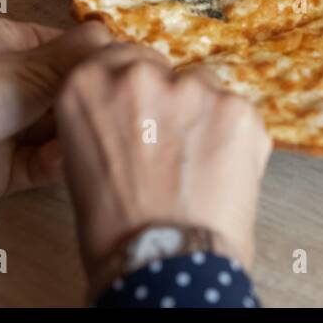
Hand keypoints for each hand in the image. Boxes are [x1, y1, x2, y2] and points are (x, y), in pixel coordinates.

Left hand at [0, 17, 112, 214]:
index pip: (63, 45)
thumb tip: (118, 38)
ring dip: (72, 132)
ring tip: (93, 135)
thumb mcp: (31, 65)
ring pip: (56, 128)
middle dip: (85, 101)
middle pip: (62, 90)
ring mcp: (3, 125)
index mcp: (5, 43)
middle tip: (116, 108)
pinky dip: (56, 161)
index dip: (93, 58)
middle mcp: (5, 81)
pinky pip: (42, 161)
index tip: (126, 71)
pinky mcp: (4, 166)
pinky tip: (65, 158)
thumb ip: (79, 53)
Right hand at [54, 43, 272, 280]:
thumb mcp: (83, 160)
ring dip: (205, 117)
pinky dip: (236, 139)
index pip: (117, 57)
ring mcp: (194, 89)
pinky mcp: (239, 108)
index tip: (143, 108)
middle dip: (170, 102)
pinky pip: (239, 113)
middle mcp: (140, 76)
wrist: (164, 264)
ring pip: (205, 89)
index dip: (134, 86)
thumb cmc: (117, 227)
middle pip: (164, 71)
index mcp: (88, 84)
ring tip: (198, 167)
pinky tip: (222, 174)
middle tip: (172, 147)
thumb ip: (106, 118)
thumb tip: (133, 109)